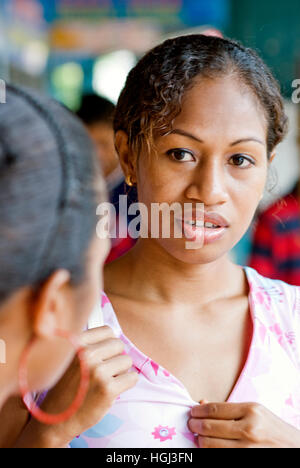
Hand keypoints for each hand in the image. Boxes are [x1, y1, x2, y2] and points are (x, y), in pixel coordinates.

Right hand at [30, 326, 137, 446]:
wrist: (55, 420)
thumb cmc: (66, 387)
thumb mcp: (69, 358)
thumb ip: (88, 344)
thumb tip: (116, 334)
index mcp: (76, 342)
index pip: (107, 331)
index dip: (107, 344)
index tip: (100, 357)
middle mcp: (86, 353)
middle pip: (119, 344)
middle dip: (114, 357)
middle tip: (102, 372)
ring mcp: (98, 371)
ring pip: (127, 361)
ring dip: (120, 372)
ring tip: (104, 382)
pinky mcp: (108, 389)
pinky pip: (132, 378)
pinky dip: (126, 384)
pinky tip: (111, 390)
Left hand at [188, 402, 299, 447]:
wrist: (295, 448)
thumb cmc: (273, 429)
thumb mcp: (255, 412)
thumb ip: (228, 409)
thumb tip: (201, 404)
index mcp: (250, 410)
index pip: (214, 409)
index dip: (198, 411)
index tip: (192, 412)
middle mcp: (248, 429)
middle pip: (210, 427)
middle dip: (195, 426)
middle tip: (191, 425)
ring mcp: (247, 449)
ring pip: (211, 445)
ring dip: (201, 441)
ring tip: (199, 438)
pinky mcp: (245, 460)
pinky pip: (220, 456)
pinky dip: (211, 452)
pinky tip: (210, 448)